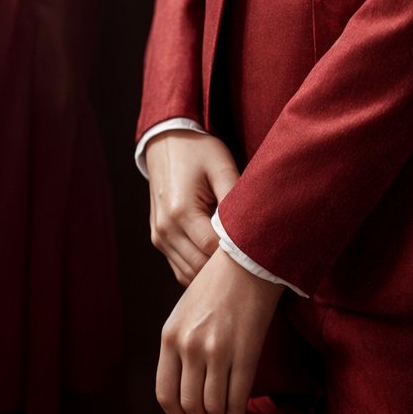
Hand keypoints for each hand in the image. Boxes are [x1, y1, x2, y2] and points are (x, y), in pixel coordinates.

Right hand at [146, 129, 240, 286]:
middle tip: (249, 259)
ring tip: (235, 260)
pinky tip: (215, 259)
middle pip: (199, 267)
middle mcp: (165, 229)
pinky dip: (197, 268)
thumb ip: (234, 197)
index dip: (234, 254)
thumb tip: (249, 227)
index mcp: (181, 211)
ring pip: (188, 273)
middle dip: (223, 268)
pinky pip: (179, 268)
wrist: (166, 140)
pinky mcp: (158, 239)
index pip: (211, 249)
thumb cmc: (197, 150)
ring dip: (210, 272)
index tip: (254, 249)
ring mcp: (159, 236)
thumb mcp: (221, 165)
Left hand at [156, 245, 283, 413]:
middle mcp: (189, 346)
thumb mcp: (185, 311)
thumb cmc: (217, 284)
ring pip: (212, 408)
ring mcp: (216, 350)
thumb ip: (180, 346)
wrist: (248, 260)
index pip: (166, 395)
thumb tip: (185, 388)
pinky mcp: (244, 353)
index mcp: (170, 336)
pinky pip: (236, 399)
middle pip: (189, 406)